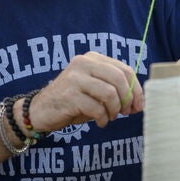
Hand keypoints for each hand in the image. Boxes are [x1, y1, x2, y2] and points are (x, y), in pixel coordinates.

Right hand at [25, 52, 143, 130]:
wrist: (41, 110)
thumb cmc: (73, 101)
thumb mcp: (95, 89)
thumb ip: (114, 89)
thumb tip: (139, 101)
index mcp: (92, 58)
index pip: (124, 69)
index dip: (136, 89)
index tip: (139, 105)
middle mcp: (83, 63)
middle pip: (119, 79)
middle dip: (127, 99)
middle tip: (126, 113)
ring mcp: (75, 78)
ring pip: (110, 93)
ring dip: (114, 110)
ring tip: (110, 117)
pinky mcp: (69, 95)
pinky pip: (97, 108)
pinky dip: (103, 118)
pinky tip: (100, 122)